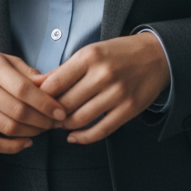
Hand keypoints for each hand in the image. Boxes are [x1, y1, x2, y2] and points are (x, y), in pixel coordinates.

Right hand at [0, 50, 66, 153]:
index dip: (46, 103)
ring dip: (31, 133)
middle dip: (42, 121)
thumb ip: (28, 73)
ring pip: (8, 128)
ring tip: (43, 130)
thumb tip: (53, 86)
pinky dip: (12, 147)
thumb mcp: (5, 60)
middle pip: (18, 111)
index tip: (61, 112)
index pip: (24, 89)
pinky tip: (26, 142)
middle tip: (55, 124)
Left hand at [36, 33, 170, 144]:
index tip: (34, 102)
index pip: (55, 83)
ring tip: (58, 124)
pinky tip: (73, 137)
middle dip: (50, 114)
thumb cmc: (118, 53)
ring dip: (64, 126)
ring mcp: (117, 93)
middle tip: (43, 118)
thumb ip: (64, 70)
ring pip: (80, 119)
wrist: (155, 55)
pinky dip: (83, 137)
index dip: (40, 97)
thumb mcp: (90, 52)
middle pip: (65, 103)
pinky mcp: (128, 110)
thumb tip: (37, 83)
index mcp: (89, 57)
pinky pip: (101, 130)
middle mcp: (102, 74)